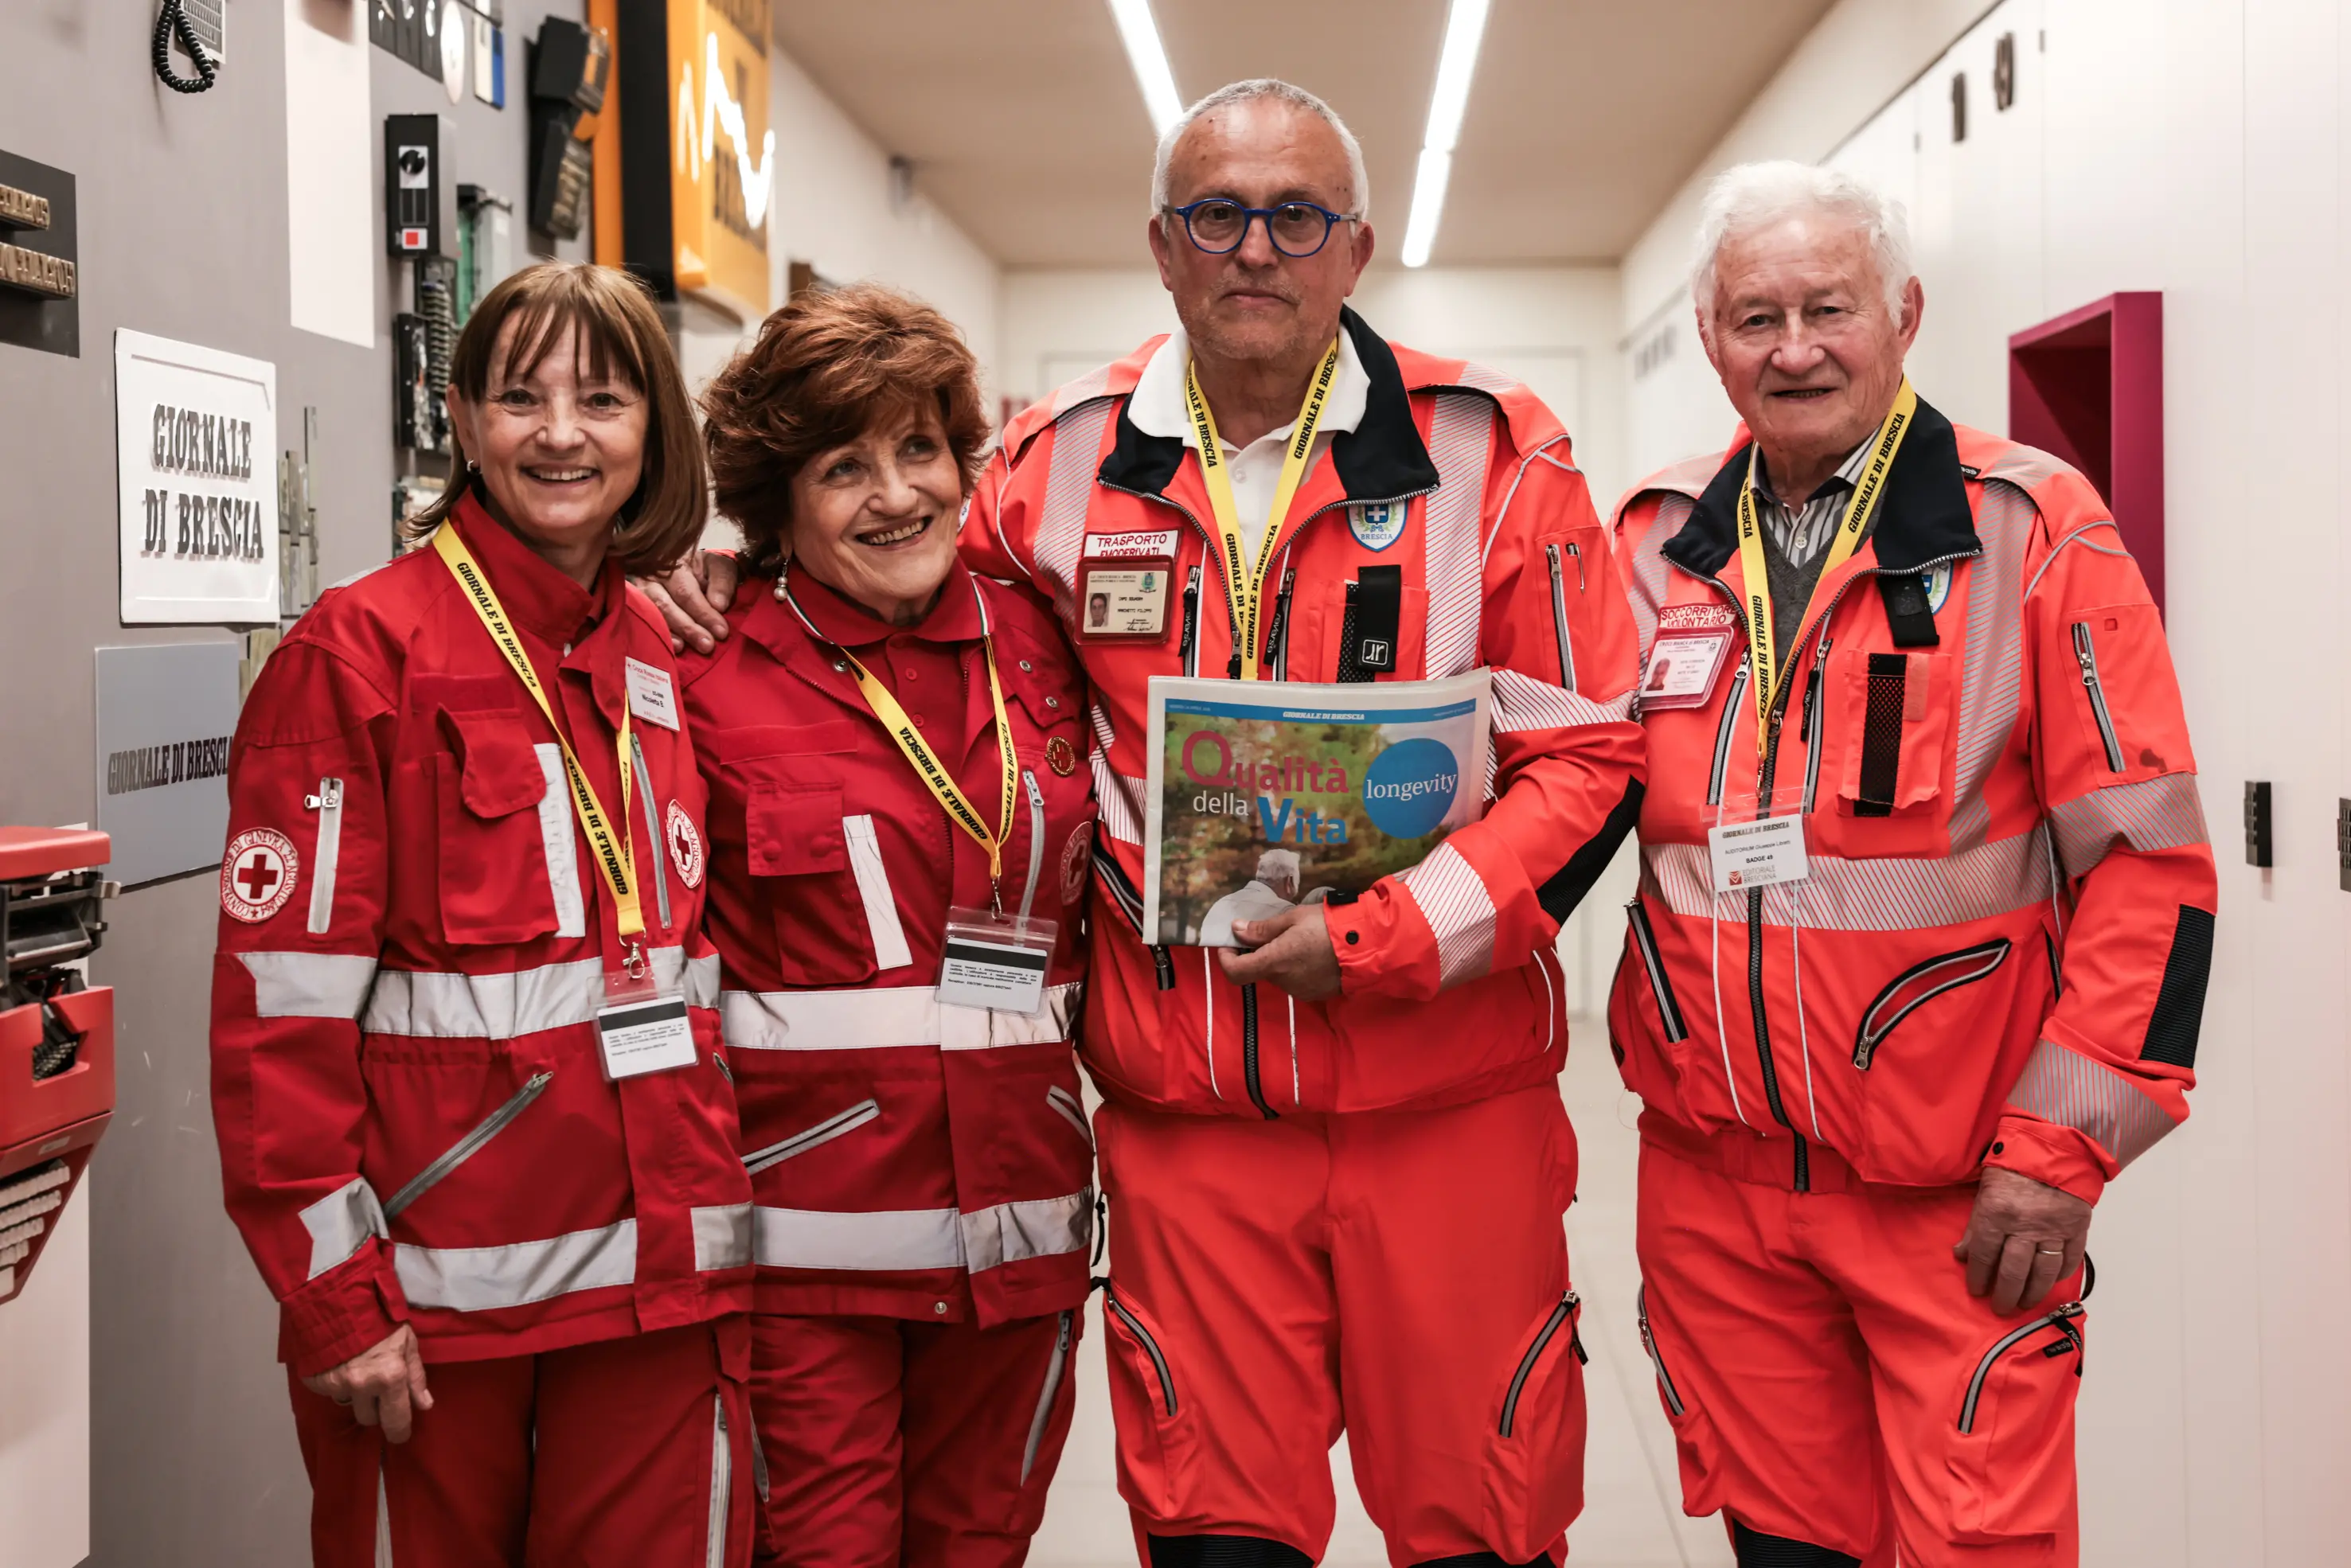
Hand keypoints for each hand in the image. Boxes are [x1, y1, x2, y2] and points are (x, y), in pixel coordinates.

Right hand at [301, 1324, 433, 1442]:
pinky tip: (341, 1363)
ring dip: (356, 1394)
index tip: (400, 1435)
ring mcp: (336, 1385)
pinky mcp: (316, 1381)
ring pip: (349, 1405)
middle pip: (369, 1418)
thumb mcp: (407, 1342)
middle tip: (379, 1389)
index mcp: (390, 1377)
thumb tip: (424, 1404)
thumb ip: (416, 1376)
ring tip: (358, 1368)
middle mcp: (362, 1386)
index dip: (399, 1431)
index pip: (395, 1420)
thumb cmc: (379, 1318)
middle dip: (376, 1409)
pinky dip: (337, 1382)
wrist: (337, 1299)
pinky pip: (330, 1392)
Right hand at [636, 549, 741, 653]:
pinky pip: (644, 623)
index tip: (721, 631)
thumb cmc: (705, 570)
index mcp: (674, 564)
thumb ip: (722, 583)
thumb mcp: (720, 568)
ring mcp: (640, 591)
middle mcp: (652, 576)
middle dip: (688, 628)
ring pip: (652, 615)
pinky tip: (672, 647)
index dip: (703, 613)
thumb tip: (718, 605)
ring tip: (686, 648)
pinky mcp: (636, 605)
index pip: (686, 592)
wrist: (690, 568)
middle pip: (665, 605)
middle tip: (707, 645)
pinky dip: (659, 636)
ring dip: (672, 634)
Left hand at [1219, 905, 1341, 999]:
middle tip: (1274, 932)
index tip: (1230, 944)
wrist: (1367, 945)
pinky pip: (1298, 981)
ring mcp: (1301, 991)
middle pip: (1260, 970)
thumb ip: (1262, 929)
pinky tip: (1314, 953)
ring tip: (1301, 940)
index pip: (1235, 972)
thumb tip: (1237, 930)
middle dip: (1261, 953)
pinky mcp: (1316, 994)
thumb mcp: (1293, 918)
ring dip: (1282, 960)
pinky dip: (1298, 968)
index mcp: (1274, 962)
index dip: (1226, 959)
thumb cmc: (1329, 926)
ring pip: (1281, 975)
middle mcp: (1284, 982)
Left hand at [1953, 1165, 2091, 1313]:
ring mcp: (2053, 1230)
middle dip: (2004, 1295)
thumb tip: (1961, 1255)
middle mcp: (2025, 1225)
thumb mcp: (1984, 1192)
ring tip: (2023, 1304)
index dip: (1978, 1277)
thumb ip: (1974, 1226)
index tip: (1976, 1291)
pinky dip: (2059, 1276)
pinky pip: (2068, 1261)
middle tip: (2000, 1308)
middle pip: (2012, 1271)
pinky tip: (2050, 1285)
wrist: (2053, 1150)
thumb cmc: (2012, 1169)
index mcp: (1997, 1213)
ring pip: (2042, 1273)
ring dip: (2031, 1294)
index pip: (1983, 1255)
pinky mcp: (2076, 1230)